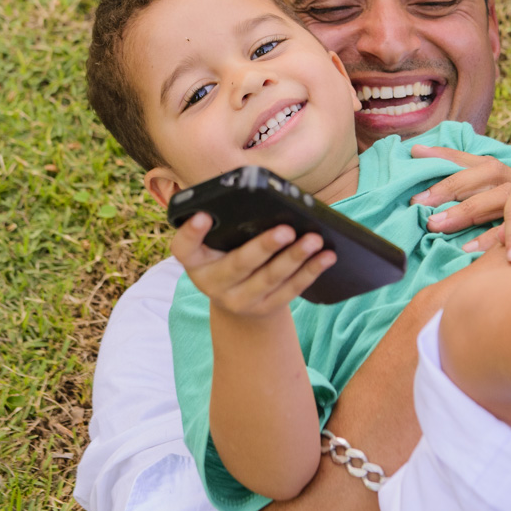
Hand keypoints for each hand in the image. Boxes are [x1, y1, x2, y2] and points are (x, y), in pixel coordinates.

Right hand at [170, 212, 334, 319]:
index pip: (184, 247)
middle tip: (285, 230)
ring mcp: (239, 299)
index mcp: (196, 261)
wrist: (239, 300)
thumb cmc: (231, 255)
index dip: (191, 232)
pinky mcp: (265, 308)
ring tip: (314, 240)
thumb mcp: (221, 243)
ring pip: (270, 278)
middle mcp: (212, 282)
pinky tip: (327, 257)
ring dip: (295, 258)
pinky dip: (311, 271)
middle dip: (263, 247)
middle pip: (238, 264)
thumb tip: (272, 202)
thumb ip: (232, 225)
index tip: (204, 215)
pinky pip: (291, 289)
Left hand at [409, 145, 510, 232]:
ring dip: (465, 212)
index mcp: (499, 168)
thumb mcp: (488, 178)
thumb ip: (455, 164)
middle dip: (449, 189)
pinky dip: (490, 240)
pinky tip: (468, 249)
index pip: (467, 159)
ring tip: (437, 226)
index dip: (441, 160)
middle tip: (419, 203)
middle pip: (483, 175)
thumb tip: (415, 149)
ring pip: (498, 200)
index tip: (414, 166)